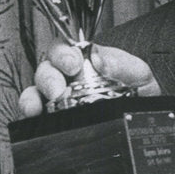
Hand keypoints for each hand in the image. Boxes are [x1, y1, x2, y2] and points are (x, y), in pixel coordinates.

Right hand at [17, 40, 160, 116]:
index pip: (65, 48)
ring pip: (36, 91)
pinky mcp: (54, 120)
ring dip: (32, 97)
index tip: (71, 65)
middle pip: (46, 69)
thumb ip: (123, 65)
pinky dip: (30, 115)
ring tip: (36, 107)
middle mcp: (68, 78)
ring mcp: (59, 99)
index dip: (62, 53)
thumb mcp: (139, 75)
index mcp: (85, 61)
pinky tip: (33, 118)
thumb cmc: (140, 95)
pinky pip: (36, 116)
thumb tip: (100, 60)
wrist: (144, 125)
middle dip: (48, 78)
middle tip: (56, 90)